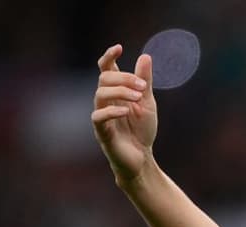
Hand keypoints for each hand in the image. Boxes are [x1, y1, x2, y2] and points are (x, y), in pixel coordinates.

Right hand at [92, 44, 157, 186]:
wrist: (142, 159)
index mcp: (115, 93)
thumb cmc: (142, 131)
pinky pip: (98, 116)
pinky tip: (126, 111)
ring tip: (138, 98)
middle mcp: (105, 101)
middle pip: (104, 78)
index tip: (119, 48)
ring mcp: (102, 116)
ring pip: (100, 93)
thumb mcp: (148, 102)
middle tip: (143, 88)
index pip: (105, 69)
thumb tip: (145, 56)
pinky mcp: (101, 132)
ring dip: (121, 92)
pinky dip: (112, 110)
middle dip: (124, 78)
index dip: (108, 57)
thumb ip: (145, 81)